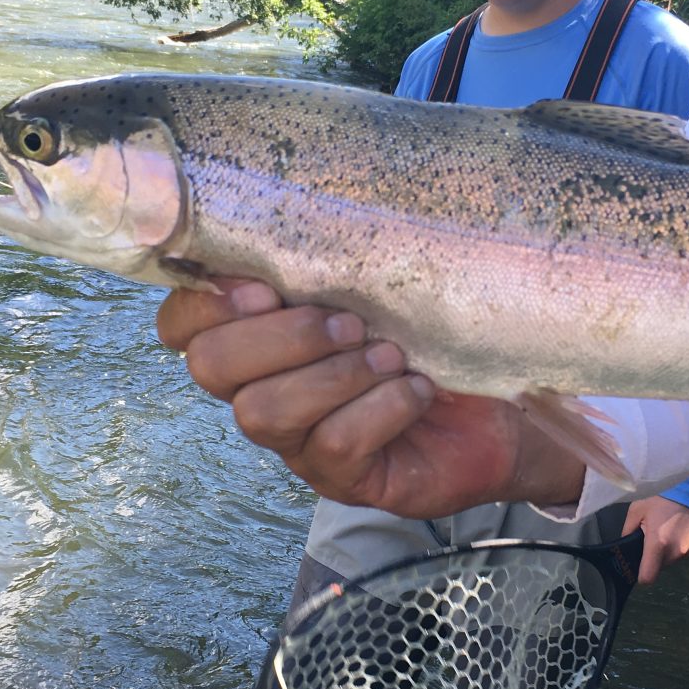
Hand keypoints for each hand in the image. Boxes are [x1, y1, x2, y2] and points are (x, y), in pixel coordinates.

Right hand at [155, 279, 586, 518]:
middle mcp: (264, 393)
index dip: (205, 305)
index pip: (180, 327)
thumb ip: (324, 257)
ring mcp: (299, 444)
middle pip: (211, 368)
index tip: (267, 288)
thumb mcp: (377, 282)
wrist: (508, 403)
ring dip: (334, 375)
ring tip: (390, 357)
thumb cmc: (433, 333)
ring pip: (264, 413)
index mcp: (260, 338)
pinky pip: (334, 447)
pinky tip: (415, 391)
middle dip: (282, 336)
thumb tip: (292, 207)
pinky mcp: (344, 481)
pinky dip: (380, 408)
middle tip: (350, 323)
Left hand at [621, 495, 688, 584]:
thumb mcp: (637, 510)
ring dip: (667, 551)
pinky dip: (679, 546)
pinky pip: (684, 553)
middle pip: (659, 567)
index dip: (641, 576)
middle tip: (653, 537)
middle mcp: (675, 552)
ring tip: (667, 531)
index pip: (647, 577)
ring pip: (672, 560)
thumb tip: (624, 545)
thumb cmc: (661, 497)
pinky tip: (679, 529)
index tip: (638, 566)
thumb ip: (627, 531)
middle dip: (654, 557)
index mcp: (657, 544)